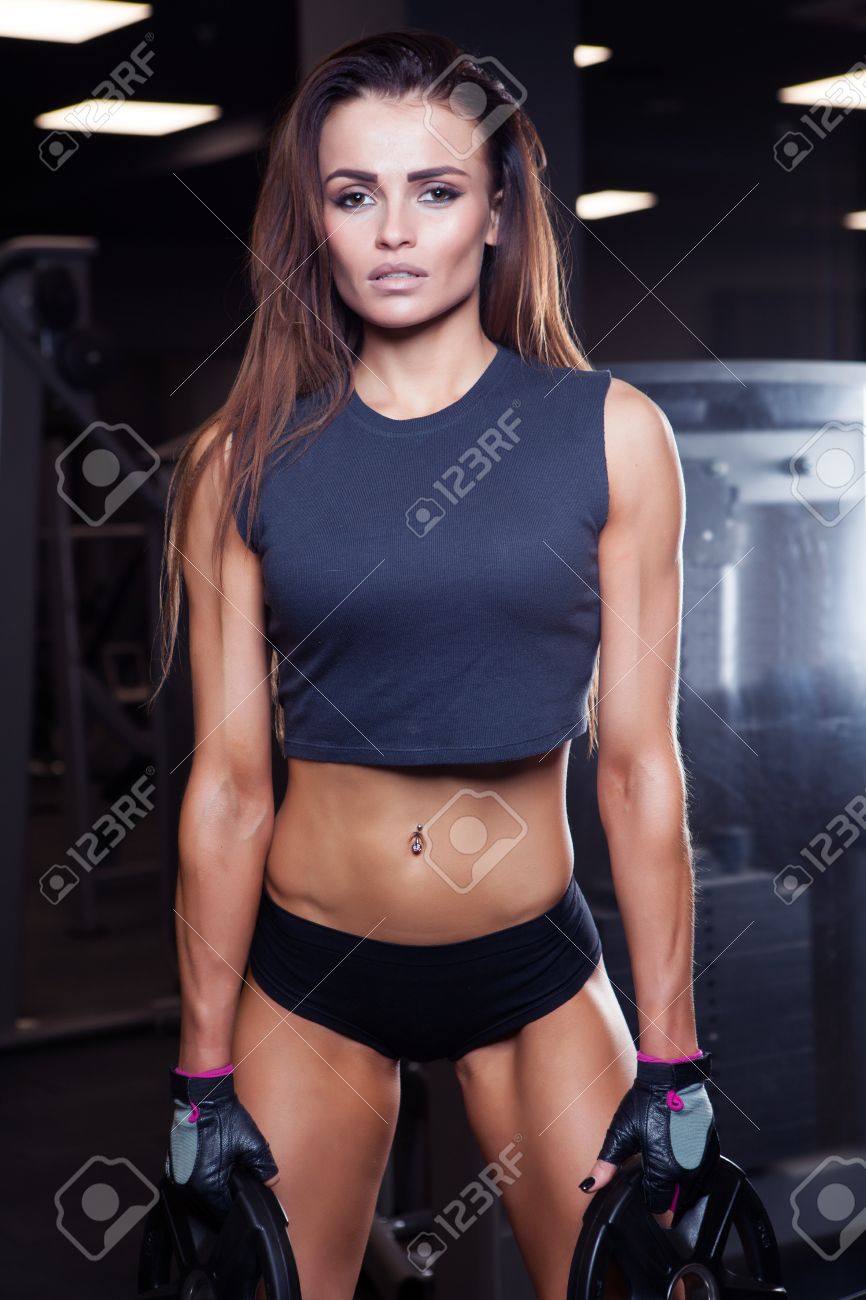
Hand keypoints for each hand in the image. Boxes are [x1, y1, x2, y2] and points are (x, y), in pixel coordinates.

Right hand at [165, 1065, 279, 1219]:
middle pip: (210, 1202)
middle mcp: (188, 1185)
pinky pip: (191, 1179)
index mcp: (206, 1186)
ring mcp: (178, 1175)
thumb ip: (264, 1167)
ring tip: (227, 1169)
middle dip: (225, 1195)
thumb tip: (272, 1181)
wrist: (202, 1096)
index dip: (237, 1205)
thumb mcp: (251, 1143)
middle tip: (239, 1180)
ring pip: (200, 1191)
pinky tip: (214, 1161)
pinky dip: (202, 1175)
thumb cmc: (224, 1118)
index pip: (224, 1211)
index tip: (247, 1199)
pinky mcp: (174, 1163)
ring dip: (213, 1185)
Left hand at [579, 1050, 719, 1216]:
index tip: (643, 1184)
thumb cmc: (645, 1103)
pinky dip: (693, 1169)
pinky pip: (705, 1172)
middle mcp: (688, 1170)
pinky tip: (680, 1153)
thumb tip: (588, 1186)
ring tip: (666, 1162)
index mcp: (664, 1170)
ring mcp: (703, 1160)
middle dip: (665, 1191)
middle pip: (677, 1200)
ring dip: (681, 1183)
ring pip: (693, 1189)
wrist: (671, 1078)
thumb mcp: (620, 1133)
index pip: (658, 1205)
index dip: (648, 1197)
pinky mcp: (713, 1149)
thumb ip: (606, 1165)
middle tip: (652, 1169)